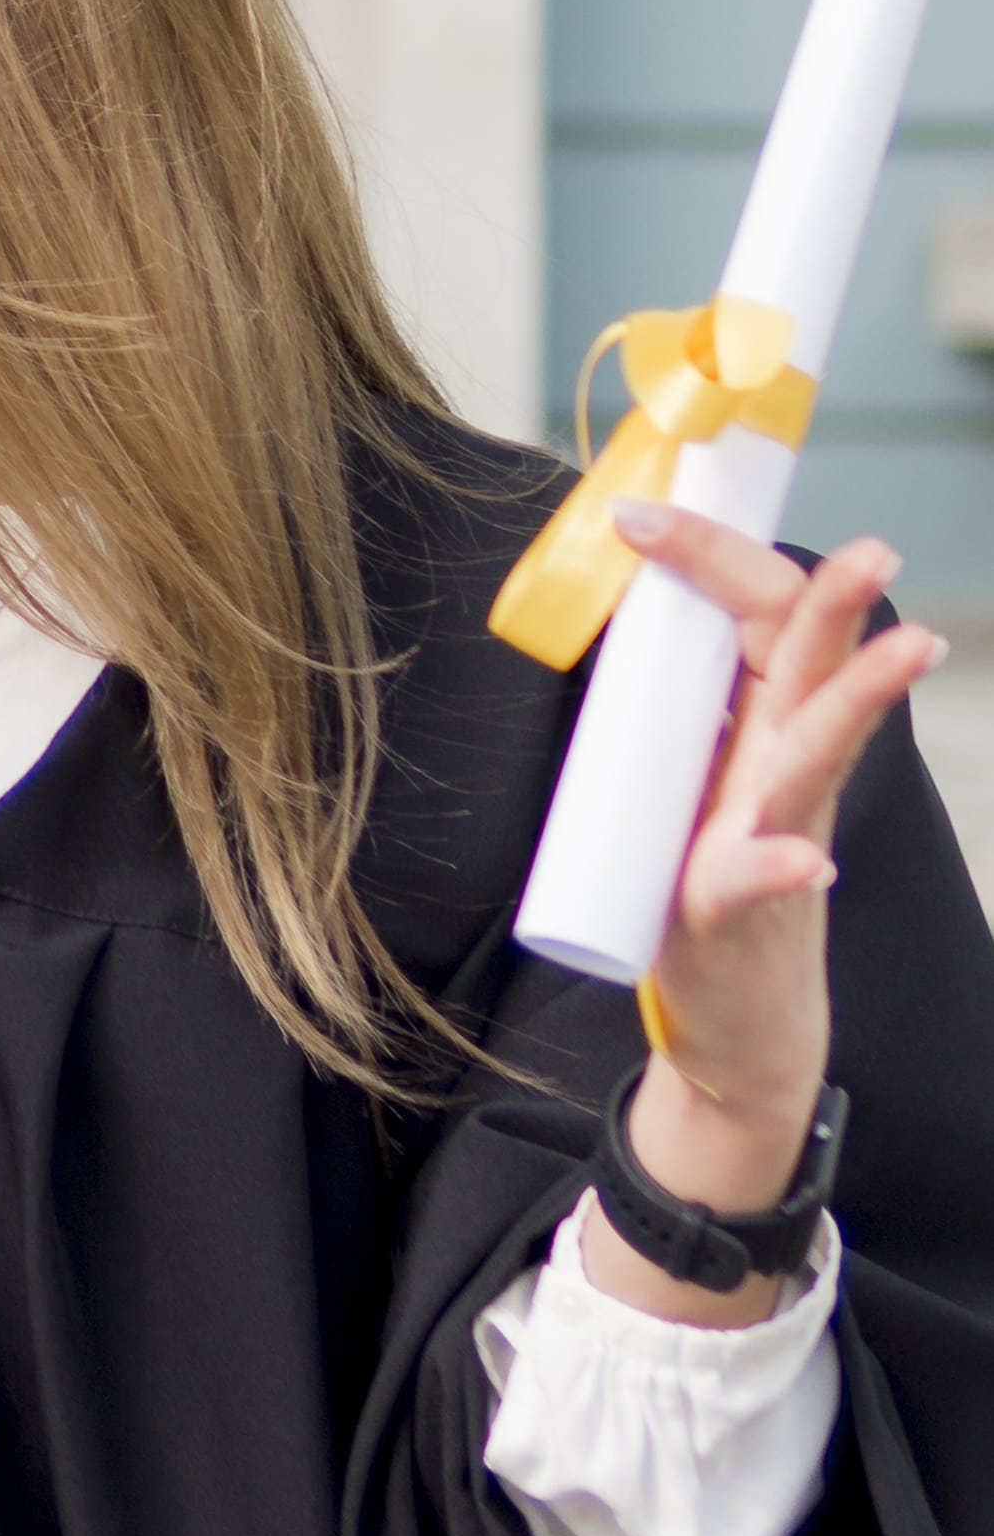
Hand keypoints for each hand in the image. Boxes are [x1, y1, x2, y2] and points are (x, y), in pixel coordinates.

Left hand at [588, 501, 943, 1318]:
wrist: (736, 1022)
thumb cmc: (705, 885)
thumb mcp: (689, 778)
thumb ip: (680, 706)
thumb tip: (633, 611)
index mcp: (754, 727)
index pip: (760, 620)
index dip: (712, 559)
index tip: (641, 513)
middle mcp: (777, 770)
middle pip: (813, 666)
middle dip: (840, 604)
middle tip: (871, 550)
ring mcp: (773, 836)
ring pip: (819, 753)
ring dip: (859, 701)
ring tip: (903, 651)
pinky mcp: (742, 910)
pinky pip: (769, 880)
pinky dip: (785, 864)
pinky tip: (808, 859)